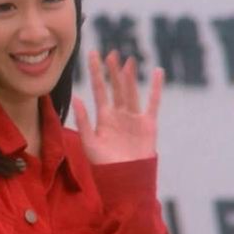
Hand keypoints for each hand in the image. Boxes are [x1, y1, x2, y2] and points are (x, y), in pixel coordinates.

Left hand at [72, 50, 163, 164]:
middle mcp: (119, 114)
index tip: (92, 55)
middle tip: (111, 53)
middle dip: (113, 71)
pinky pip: (153, 102)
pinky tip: (157, 72)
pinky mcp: (148, 123)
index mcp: (104, 117)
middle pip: (116, 87)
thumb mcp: (89, 142)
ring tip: (128, 60)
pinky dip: (155, 88)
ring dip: (129, 76)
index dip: (96, 72)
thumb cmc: (105, 165)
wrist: (126, 180)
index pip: (99, 89)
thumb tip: (77, 98)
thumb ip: (83, 120)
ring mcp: (134, 118)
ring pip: (131, 92)